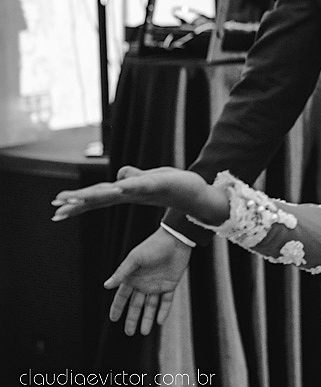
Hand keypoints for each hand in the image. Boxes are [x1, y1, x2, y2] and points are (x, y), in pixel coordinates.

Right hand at [51, 165, 227, 223]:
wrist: (199, 193)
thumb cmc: (174, 186)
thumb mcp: (149, 179)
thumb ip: (132, 178)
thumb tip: (118, 176)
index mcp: (127, 193)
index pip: (98, 198)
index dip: (77, 204)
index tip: (56, 209)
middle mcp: (132, 194)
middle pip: (100, 198)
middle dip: (78, 204)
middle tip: (56, 210)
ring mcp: (143, 190)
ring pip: (114, 193)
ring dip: (94, 196)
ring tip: (74, 200)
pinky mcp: (157, 184)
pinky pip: (139, 185)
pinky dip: (126, 186)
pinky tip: (115, 187)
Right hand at [105, 227, 192, 335]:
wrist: (176, 239)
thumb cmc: (153, 246)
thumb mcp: (135, 259)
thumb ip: (122, 273)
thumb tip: (106, 286)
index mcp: (133, 277)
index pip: (122, 296)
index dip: (117, 308)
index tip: (113, 319)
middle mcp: (144, 283)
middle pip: (136, 305)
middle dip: (132, 319)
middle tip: (129, 333)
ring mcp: (157, 285)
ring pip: (151, 306)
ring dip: (147, 318)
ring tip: (143, 333)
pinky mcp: (170, 285)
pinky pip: (166, 301)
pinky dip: (163, 311)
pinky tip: (159, 321)